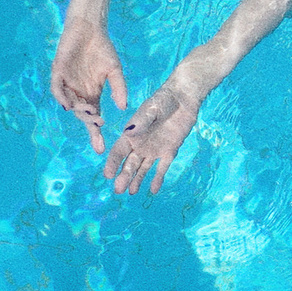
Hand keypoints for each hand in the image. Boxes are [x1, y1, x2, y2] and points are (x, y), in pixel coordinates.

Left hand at [51, 22, 128, 153]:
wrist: (90, 29)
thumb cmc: (102, 49)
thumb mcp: (115, 71)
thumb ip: (119, 88)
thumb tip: (124, 107)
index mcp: (92, 95)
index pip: (93, 117)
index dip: (96, 133)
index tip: (101, 149)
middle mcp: (78, 93)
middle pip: (82, 115)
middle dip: (89, 125)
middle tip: (98, 130)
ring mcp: (67, 84)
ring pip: (70, 104)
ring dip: (79, 111)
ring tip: (91, 114)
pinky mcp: (58, 72)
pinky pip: (57, 89)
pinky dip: (61, 97)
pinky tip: (68, 104)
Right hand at [106, 75, 201, 194]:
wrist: (183, 98)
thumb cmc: (163, 100)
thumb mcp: (151, 110)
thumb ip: (141, 123)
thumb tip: (129, 134)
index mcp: (132, 134)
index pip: (118, 151)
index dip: (112, 163)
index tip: (108, 175)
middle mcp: (140, 144)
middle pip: (129, 163)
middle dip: (124, 176)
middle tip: (119, 190)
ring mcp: (154, 149)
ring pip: (143, 168)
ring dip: (137, 180)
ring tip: (132, 192)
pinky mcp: (169, 151)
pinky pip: (162, 167)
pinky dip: (158, 178)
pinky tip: (154, 190)